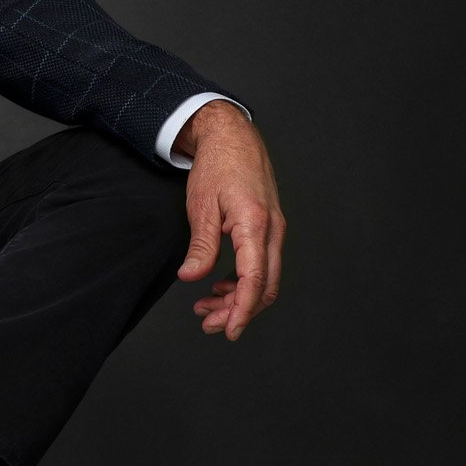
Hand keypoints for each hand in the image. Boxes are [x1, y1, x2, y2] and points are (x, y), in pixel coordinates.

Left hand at [174, 101, 285, 339]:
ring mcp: (274, 229)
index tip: (228, 330)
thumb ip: (201, 245)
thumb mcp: (201, 205)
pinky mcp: (269, 227)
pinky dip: (243, 281)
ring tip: (207, 307)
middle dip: (238, 311)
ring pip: (265, 278)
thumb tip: (191, 277)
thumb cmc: (218, 164)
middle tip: (208, 323)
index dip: (241, 311)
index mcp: (256, 225)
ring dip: (239, 298)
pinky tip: (220, 286)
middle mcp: (272, 230)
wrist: (232, 136)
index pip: (254, 281)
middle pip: (264, 287)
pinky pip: (262, 264)